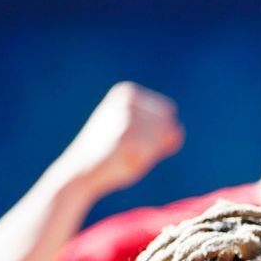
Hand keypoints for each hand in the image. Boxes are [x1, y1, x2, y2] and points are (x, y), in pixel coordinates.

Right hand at [59, 82, 182, 199]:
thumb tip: (178, 128)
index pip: (167, 110)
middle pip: (168, 122)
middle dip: (158, 139)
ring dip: (153, 149)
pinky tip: (128, 158)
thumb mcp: (129, 125)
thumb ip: (156, 123)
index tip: (137, 136)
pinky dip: (148, 158)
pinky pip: (156, 150)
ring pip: (165, 135)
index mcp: (127, 92)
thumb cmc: (110, 148)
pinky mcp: (131, 142)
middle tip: (133, 146)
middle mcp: (128, 102)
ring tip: (128, 151)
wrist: (81, 168)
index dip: (160, 129)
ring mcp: (128, 121)